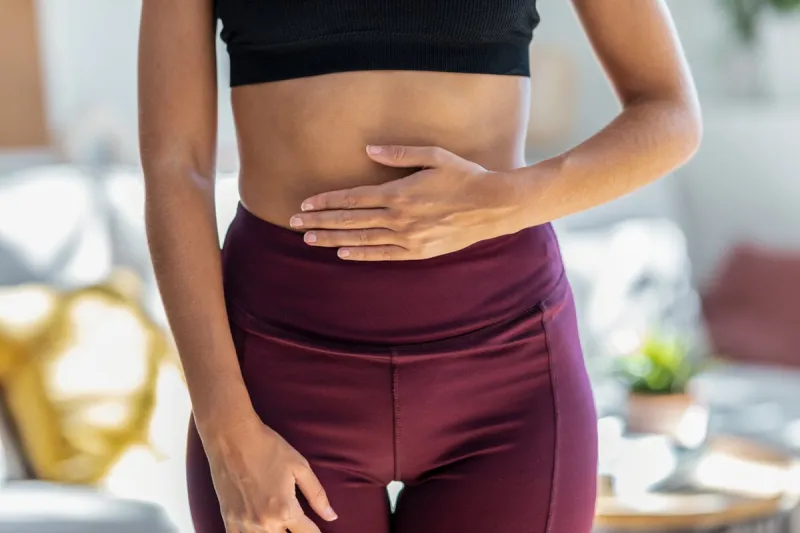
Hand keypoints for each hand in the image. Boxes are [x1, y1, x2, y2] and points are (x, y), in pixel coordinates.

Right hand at [204, 416, 336, 531]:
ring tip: (282, 527)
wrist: (232, 437)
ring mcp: (243, 524)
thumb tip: (331, 516)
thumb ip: (317, 495)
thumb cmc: (268, 448)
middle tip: (298, 527)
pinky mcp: (228, 520)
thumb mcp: (300, 467)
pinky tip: (261, 529)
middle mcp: (264, 523)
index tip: (319, 530)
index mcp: (285, 510)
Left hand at [289, 145, 523, 260]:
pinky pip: (383, 255)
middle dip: (319, 221)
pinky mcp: (419, 252)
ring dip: (332, 239)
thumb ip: (400, 154)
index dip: (325, 201)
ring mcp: (408, 238)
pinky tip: (343, 253)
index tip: (304, 205)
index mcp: (399, 193)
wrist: (494, 207)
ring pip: (361, 239)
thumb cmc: (465, 177)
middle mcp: (398, 218)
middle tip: (293, 224)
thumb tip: (369, 152)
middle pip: (350, 220)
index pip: (352, 198)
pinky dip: (361, 254)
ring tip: (309, 240)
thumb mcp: (435, 156)